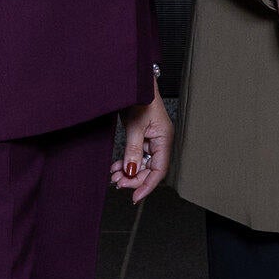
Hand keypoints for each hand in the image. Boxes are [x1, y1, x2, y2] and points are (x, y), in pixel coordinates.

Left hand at [111, 84, 174, 203]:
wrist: (133, 82)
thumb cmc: (140, 98)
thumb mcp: (135, 126)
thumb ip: (133, 150)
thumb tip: (132, 172)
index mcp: (164, 138)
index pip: (159, 169)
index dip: (147, 185)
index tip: (134, 197)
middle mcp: (160, 141)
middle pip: (150, 169)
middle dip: (134, 179)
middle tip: (117, 183)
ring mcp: (151, 139)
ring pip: (142, 164)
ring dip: (128, 172)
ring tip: (114, 175)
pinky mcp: (142, 137)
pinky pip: (136, 156)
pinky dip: (126, 163)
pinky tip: (116, 167)